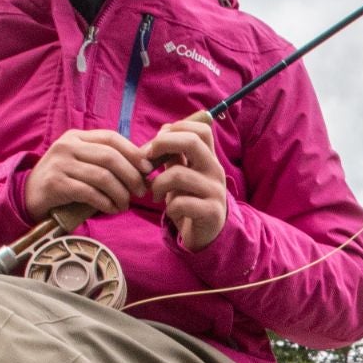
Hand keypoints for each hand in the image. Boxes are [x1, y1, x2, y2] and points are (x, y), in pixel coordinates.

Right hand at [25, 129, 150, 219]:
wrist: (28, 196)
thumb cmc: (63, 181)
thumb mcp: (81, 163)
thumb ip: (105, 161)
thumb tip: (144, 167)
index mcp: (77, 136)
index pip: (111, 138)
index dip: (133, 152)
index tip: (148, 169)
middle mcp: (67, 146)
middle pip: (110, 157)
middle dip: (131, 176)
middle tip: (141, 192)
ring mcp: (60, 164)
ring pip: (102, 176)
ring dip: (120, 193)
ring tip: (125, 204)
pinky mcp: (55, 184)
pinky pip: (89, 193)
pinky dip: (105, 203)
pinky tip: (111, 209)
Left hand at [146, 113, 227, 249]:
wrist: (208, 234)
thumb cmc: (190, 200)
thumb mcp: (182, 175)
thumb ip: (174, 156)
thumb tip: (161, 133)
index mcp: (209, 158)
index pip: (201, 129)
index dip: (176, 128)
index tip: (157, 143)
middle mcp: (215, 170)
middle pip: (191, 142)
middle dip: (163, 145)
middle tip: (147, 160)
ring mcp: (215, 191)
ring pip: (178, 174)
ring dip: (158, 184)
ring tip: (155, 194)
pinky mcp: (211, 212)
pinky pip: (181, 202)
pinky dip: (169, 208)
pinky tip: (171, 212)